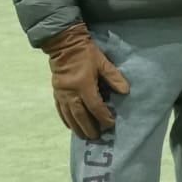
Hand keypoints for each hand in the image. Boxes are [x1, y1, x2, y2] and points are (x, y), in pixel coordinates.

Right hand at [41, 22, 129, 139]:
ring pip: (68, 114)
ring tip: (84, 136)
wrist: (64, 44)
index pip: (94, 105)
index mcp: (83, 84)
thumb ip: (114, 77)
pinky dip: (65, 119)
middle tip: (96, 137)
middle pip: (79, 114)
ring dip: (76, 127)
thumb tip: (125, 91)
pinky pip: (60, 109)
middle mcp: (70, 92)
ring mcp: (61, 93)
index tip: (110, 124)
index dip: (103, 116)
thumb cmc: (86, 53)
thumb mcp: (103, 62)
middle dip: (88, 127)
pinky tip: (70, 126)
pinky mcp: (56, 92)